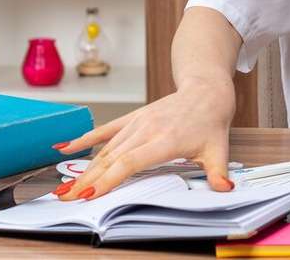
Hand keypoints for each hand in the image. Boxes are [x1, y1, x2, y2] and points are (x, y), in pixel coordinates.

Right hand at [49, 75, 236, 200]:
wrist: (206, 90)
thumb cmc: (211, 121)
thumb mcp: (219, 149)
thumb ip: (218, 172)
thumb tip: (225, 188)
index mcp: (165, 140)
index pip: (130, 162)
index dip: (108, 179)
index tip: (90, 194)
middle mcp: (147, 130)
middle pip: (111, 158)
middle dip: (87, 180)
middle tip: (66, 198)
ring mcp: (137, 122)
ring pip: (105, 149)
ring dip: (84, 169)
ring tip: (65, 188)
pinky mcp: (133, 117)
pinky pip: (105, 130)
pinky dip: (84, 140)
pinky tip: (65, 148)